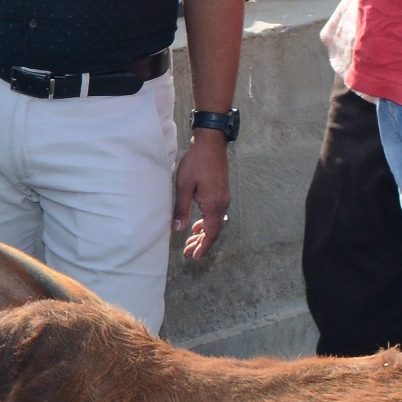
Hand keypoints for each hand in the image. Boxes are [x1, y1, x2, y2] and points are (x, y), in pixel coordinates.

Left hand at [174, 132, 230, 261]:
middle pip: (213, 231)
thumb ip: (181, 209)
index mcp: (213, 205)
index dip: (203, 247)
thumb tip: (178, 229)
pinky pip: (214, 214)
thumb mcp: (184, 186)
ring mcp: (223, 198)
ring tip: (190, 243)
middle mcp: (222, 204)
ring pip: (214, 223)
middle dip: (201, 244)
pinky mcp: (220, 193)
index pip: (211, 233)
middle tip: (188, 254)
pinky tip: (196, 225)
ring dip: (202, 234)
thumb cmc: (196, 163)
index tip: (195, 257)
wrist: (211, 144)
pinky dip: (206, 223)